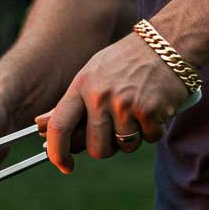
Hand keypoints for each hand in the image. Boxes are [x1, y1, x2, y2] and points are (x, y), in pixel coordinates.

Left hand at [42, 32, 191, 173]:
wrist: (167, 43)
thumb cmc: (126, 61)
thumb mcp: (93, 73)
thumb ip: (72, 102)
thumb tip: (42, 126)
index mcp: (82, 85)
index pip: (59, 126)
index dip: (57, 152)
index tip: (63, 165)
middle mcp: (100, 96)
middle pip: (96, 148)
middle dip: (106, 148)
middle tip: (116, 132)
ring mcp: (125, 104)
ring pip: (125, 146)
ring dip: (133, 138)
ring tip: (138, 112)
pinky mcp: (150, 111)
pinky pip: (149, 138)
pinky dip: (154, 129)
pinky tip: (155, 107)